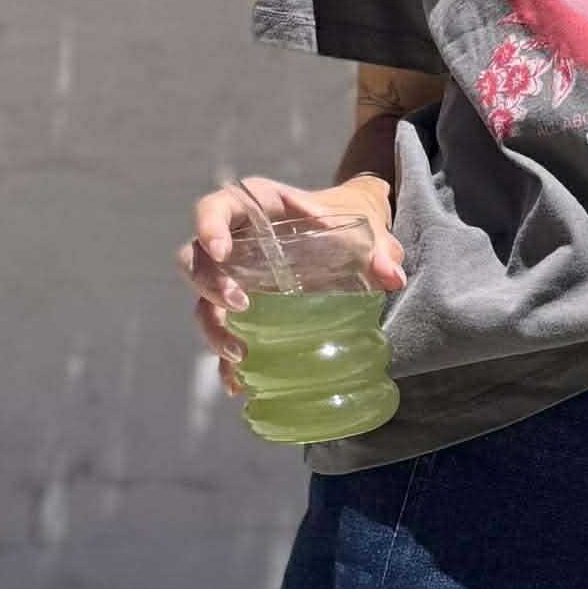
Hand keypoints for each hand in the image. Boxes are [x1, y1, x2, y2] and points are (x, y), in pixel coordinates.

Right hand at [180, 172, 404, 397]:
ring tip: (240, 352)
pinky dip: (226, 361)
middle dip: (208, 283)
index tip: (220, 250)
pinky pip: (224, 334)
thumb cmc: (348, 219)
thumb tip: (391, 276)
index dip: (209, 225)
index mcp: (257, 206)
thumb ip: (379, 246)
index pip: (217, 207)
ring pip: (202, 301)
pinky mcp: (243, 311)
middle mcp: (236, 242)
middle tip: (239, 304)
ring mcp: (235, 278)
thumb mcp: (366, 225)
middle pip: (195, 258)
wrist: (351, 235)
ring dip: (213, 328)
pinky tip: (239, 382)